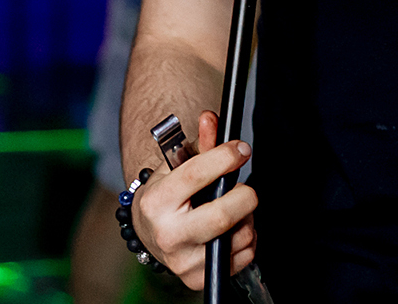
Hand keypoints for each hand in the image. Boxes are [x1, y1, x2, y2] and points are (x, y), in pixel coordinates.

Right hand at [131, 110, 257, 288]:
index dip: (224, 157)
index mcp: (157, 202)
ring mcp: (184, 261)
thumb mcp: (175, 167)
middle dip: (244, 195)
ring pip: (240, 236)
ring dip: (247, 217)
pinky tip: (231, 230)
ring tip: (233, 209)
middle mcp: (167, 235)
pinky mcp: (199, 278)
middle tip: (243, 187)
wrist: (150, 233)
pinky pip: (243, 256)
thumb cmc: (166, 196)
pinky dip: (246, 239)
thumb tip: (211, 118)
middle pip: (223, 215)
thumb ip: (198, 144)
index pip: (196, 175)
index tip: (241, 149)